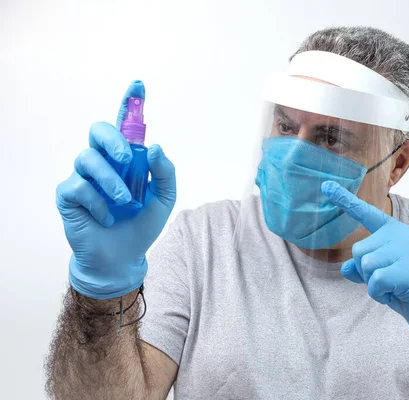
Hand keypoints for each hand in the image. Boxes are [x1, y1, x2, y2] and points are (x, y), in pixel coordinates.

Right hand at [56, 81, 176, 299]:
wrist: (123, 258)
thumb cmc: (141, 225)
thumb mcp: (164, 199)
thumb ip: (164, 172)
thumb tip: (155, 146)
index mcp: (126, 160)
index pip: (124, 127)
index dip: (129, 104)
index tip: (138, 84)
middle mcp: (103, 163)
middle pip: (97, 131)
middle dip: (113, 140)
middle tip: (128, 160)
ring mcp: (83, 178)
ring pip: (87, 158)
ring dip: (111, 181)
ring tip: (125, 202)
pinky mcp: (69, 196)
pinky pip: (78, 187)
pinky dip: (97, 203)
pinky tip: (107, 218)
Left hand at [322, 181, 408, 367]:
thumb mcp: (383, 278)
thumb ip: (364, 268)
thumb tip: (345, 267)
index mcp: (398, 232)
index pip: (368, 213)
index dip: (345, 200)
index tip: (326, 185)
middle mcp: (405, 235)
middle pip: (359, 249)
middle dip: (366, 272)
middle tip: (390, 282)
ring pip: (365, 264)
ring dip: (373, 284)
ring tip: (396, 288)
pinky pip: (376, 280)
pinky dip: (379, 294)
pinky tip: (399, 295)